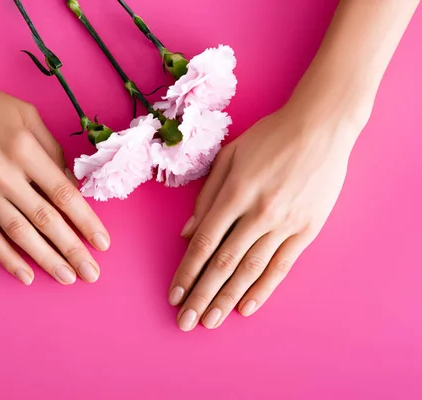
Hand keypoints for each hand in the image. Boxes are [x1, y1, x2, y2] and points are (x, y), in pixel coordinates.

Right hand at [0, 68, 109, 284]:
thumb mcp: (25, 114)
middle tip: (91, 273)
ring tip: (66, 278)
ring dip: (45, 259)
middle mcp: (3, 172)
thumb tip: (71, 186)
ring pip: (18, 233)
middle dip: (72, 250)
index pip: (63, 193)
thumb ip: (52, 149)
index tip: (102, 243)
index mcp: (24, 148)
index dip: (85, 221)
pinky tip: (25, 275)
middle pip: (45, 219)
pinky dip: (6, 257)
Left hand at [169, 103, 363, 330]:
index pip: (203, 243)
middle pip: (223, 264)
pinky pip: (281, 267)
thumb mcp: (228, 156)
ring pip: (251, 270)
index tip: (174, 295)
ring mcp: (285, 224)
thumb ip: (206, 196)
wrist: (321, 128)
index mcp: (235, 193)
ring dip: (228, 299)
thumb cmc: (269, 138)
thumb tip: (187, 233)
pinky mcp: (307, 230)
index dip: (186, 272)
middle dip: (201, 295)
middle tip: (185, 321)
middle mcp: (258, 213)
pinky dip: (262, 289)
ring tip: (210, 321)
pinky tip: (246, 308)